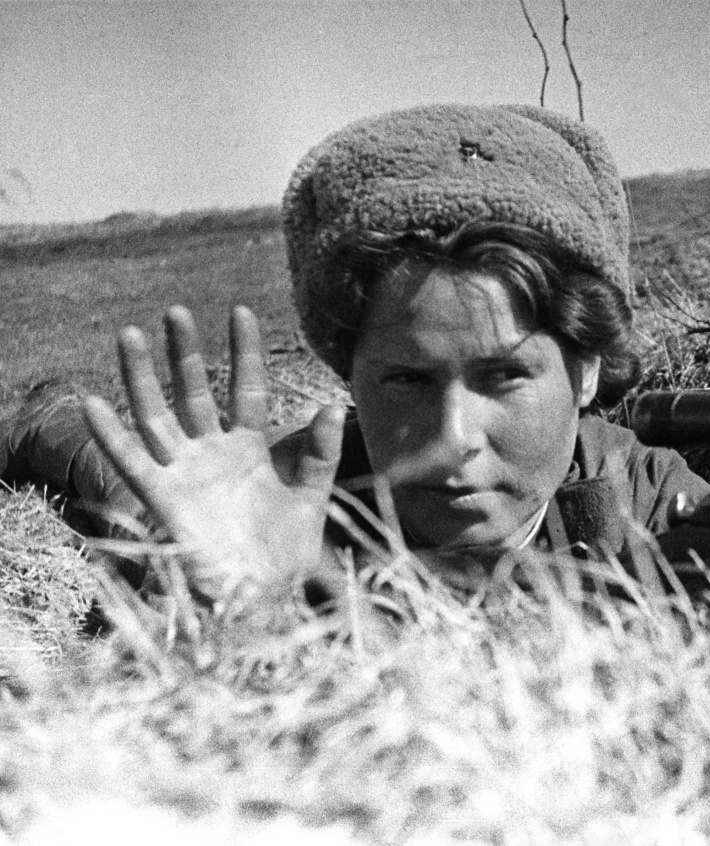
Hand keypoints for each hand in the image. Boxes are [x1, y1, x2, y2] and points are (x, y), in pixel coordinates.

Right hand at [82, 305, 343, 601]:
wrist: (264, 598)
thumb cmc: (289, 552)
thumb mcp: (312, 498)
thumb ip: (321, 453)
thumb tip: (334, 405)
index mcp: (253, 449)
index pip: (247, 388)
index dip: (244, 352)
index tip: (240, 311)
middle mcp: (214, 453)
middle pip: (195, 392)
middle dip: (186, 353)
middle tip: (176, 312)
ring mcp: (186, 472)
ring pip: (158, 415)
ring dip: (143, 377)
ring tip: (131, 334)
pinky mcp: (163, 498)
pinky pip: (132, 461)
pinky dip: (111, 434)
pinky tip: (93, 400)